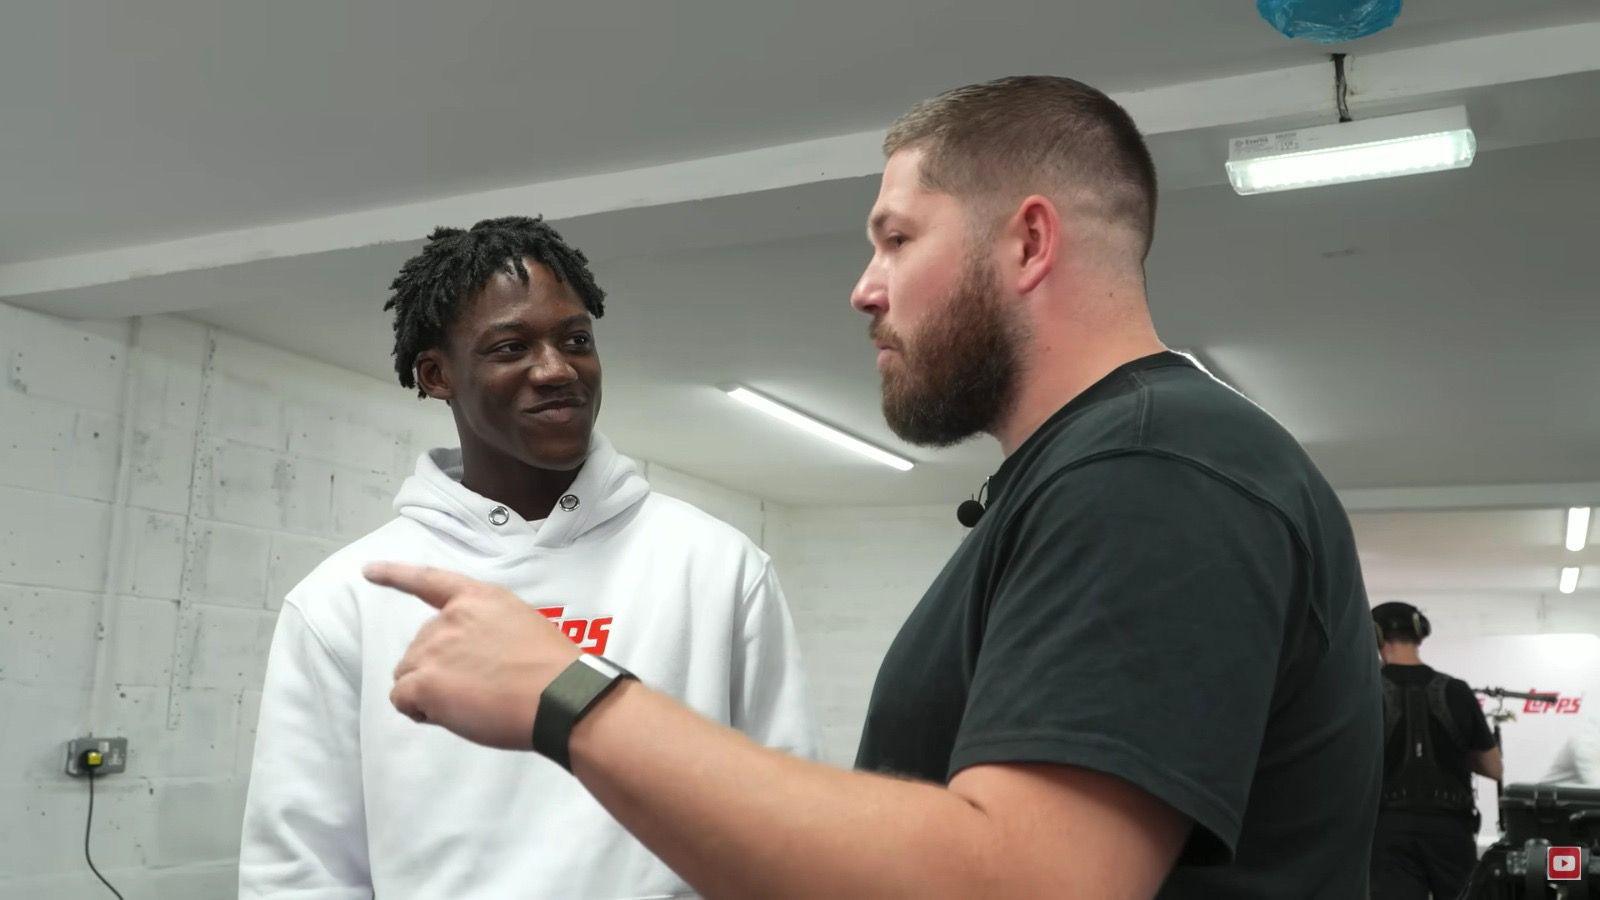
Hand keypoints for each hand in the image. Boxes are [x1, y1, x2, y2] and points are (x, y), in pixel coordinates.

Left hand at [364, 562, 581, 749]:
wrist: (559, 696)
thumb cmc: (552, 670)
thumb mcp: (522, 626)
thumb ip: (488, 629)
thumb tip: (469, 658)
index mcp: (480, 599)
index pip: (429, 580)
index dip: (395, 575)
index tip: (368, 571)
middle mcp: (451, 617)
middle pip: (418, 646)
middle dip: (436, 668)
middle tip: (477, 688)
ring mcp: (436, 648)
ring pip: (407, 673)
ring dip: (428, 690)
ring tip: (470, 703)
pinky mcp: (426, 681)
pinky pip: (401, 697)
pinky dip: (417, 709)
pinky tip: (447, 714)